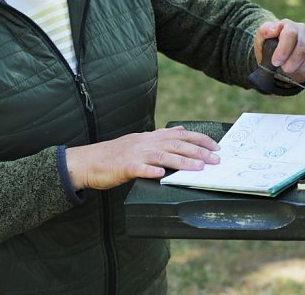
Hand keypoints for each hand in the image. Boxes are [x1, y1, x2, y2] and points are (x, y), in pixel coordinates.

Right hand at [64, 126, 219, 190]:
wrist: (88, 161)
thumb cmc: (115, 154)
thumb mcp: (140, 140)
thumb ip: (160, 137)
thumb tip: (180, 129)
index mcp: (150, 138)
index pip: (180, 135)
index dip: (199, 139)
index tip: (216, 147)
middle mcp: (145, 143)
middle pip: (175, 144)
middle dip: (198, 151)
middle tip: (215, 159)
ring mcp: (134, 154)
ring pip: (162, 156)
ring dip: (182, 161)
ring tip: (198, 168)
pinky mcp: (124, 167)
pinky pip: (139, 168)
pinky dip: (151, 171)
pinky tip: (161, 175)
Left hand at [253, 19, 304, 83]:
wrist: (278, 55)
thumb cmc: (268, 46)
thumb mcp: (261, 39)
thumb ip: (265, 31)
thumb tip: (275, 29)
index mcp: (288, 25)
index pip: (290, 35)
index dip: (284, 51)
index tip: (276, 62)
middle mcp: (303, 30)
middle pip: (302, 49)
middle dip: (291, 63)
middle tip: (284, 69)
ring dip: (300, 68)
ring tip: (291, 69)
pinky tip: (300, 69)